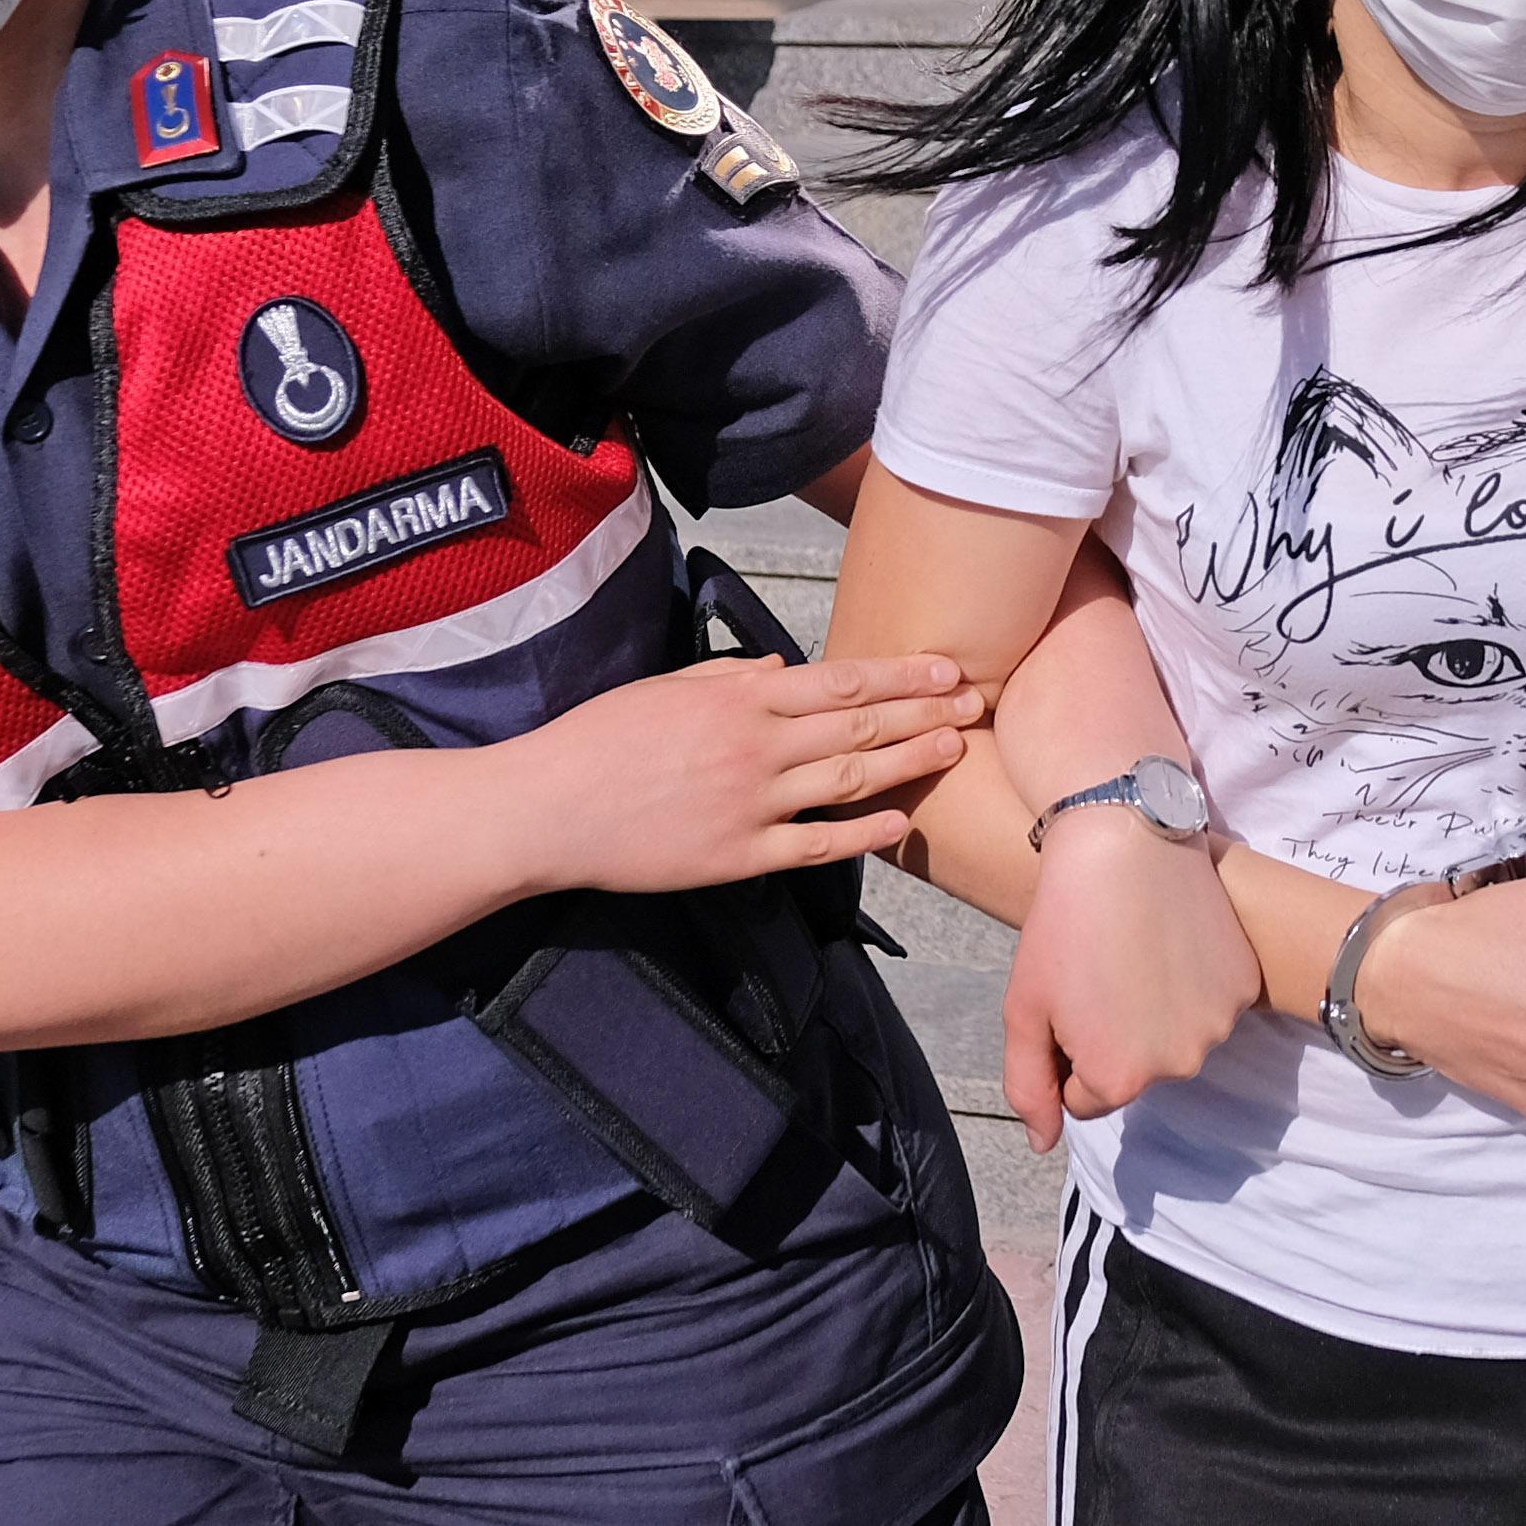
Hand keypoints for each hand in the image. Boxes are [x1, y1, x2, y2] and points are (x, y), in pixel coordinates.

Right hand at [503, 655, 974, 889]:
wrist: (548, 807)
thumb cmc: (598, 741)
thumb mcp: (665, 687)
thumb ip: (730, 676)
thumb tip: (786, 668)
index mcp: (738, 698)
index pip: (842, 681)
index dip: (902, 675)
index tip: (947, 668)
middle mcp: (755, 746)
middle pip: (861, 727)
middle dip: (925, 713)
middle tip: (977, 703)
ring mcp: (750, 804)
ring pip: (850, 781)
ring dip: (910, 763)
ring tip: (956, 749)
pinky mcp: (737, 856)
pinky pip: (815, 846)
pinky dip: (863, 834)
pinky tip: (901, 821)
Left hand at [1001, 813, 1262, 1149]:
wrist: (1126, 843)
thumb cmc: (1064, 923)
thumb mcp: (1024, 1009)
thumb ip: (1028, 1087)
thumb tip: (1045, 1142)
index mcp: (1117, 1079)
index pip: (1084, 1096)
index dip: (1068, 1048)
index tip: (1068, 996)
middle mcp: (1176, 1066)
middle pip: (1135, 1072)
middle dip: (1114, 1035)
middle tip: (1101, 970)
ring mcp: (1218, 1027)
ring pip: (1175, 1040)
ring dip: (1156, 1013)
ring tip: (1138, 953)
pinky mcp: (1244, 988)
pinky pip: (1211, 1005)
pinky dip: (1194, 984)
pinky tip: (1174, 942)